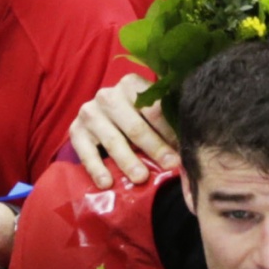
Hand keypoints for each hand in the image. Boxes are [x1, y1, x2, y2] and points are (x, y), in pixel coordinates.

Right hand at [68, 73, 176, 190]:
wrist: (98, 120)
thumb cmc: (133, 118)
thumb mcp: (148, 114)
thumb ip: (166, 122)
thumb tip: (191, 144)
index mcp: (131, 85)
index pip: (154, 109)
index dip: (169, 132)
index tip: (182, 152)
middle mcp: (108, 95)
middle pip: (135, 126)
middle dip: (155, 148)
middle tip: (170, 166)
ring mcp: (90, 113)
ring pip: (113, 140)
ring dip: (128, 161)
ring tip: (141, 178)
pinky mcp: (76, 131)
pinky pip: (87, 153)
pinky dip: (97, 169)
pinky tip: (107, 183)